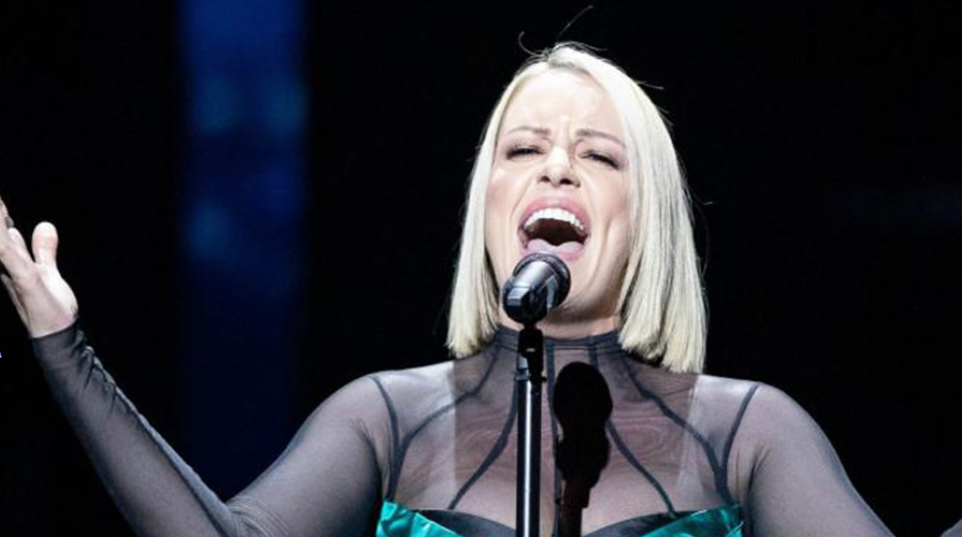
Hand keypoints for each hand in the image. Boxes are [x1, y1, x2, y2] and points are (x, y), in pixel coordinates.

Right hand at [0, 194, 78, 337]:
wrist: (56, 336)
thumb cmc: (50, 307)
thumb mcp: (47, 271)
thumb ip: (44, 250)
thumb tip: (45, 225)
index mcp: (10, 258)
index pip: (1, 227)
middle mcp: (6, 263)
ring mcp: (14, 270)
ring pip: (0, 240)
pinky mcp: (25, 278)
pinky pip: (9, 253)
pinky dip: (3, 237)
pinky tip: (7, 225)